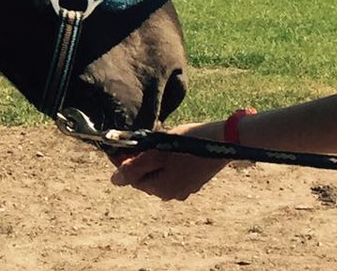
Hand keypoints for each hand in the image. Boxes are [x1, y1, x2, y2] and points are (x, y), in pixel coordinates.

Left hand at [109, 120, 229, 200]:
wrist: (222, 141)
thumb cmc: (187, 145)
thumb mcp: (156, 153)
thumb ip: (134, 168)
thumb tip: (114, 181)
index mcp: (161, 189)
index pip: (130, 177)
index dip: (120, 161)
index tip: (115, 146)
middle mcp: (172, 194)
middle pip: (143, 177)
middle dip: (136, 161)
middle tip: (136, 142)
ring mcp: (184, 188)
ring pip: (157, 174)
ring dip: (150, 160)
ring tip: (152, 143)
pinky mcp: (193, 180)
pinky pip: (170, 172)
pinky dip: (164, 162)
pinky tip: (168, 149)